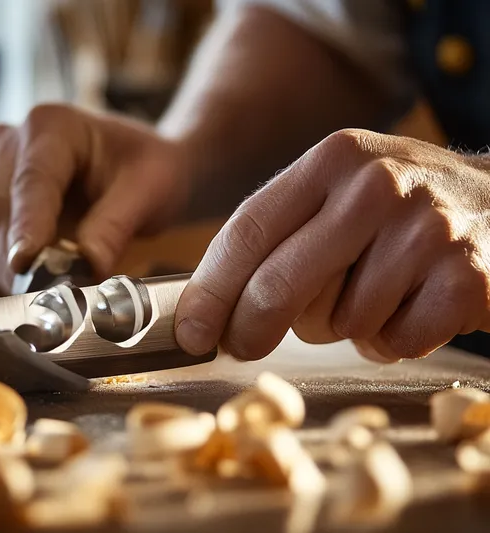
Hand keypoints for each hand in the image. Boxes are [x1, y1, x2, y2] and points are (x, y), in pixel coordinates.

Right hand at [0, 104, 188, 290]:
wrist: (139, 168)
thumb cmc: (145, 168)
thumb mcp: (148, 191)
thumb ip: (114, 227)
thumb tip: (88, 266)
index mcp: (51, 126)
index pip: (31, 182)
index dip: (26, 226)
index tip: (24, 263)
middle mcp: (12, 144)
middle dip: (16, 256)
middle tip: (44, 298)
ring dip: (7, 268)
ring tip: (42, 298)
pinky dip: (6, 271)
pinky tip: (32, 291)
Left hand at [175, 129, 489, 362]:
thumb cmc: (397, 211)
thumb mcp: (337, 193)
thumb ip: (279, 235)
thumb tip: (211, 306)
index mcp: (331, 160)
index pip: (248, 230)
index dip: (211, 289)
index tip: (191, 332)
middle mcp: (376, 185)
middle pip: (281, 284)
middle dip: (252, 328)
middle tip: (244, 346)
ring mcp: (425, 229)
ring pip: (341, 321)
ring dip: (345, 327)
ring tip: (373, 296)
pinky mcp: (465, 277)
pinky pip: (394, 341)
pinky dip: (392, 340)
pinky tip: (409, 309)